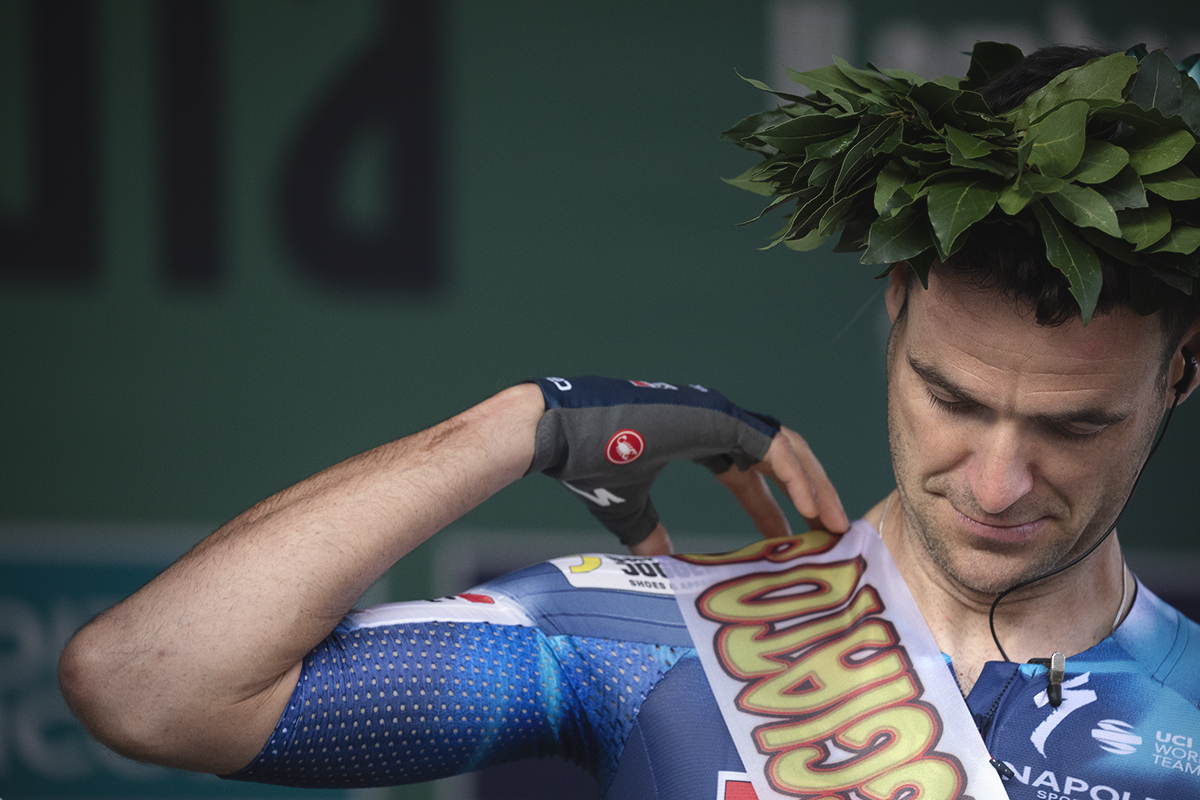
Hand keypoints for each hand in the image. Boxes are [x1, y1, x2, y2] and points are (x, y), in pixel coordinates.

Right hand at [526, 377, 847, 553]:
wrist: (561, 434)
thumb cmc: (585, 463)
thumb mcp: (627, 507)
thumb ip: (648, 532)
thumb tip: (660, 560)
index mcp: (696, 438)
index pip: (749, 472)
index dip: (771, 506)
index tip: (787, 540)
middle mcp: (713, 423)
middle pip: (779, 456)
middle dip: (807, 492)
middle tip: (828, 532)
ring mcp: (718, 415)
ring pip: (786, 447)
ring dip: (814, 484)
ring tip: (833, 523)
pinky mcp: (718, 417)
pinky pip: (774, 447)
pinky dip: (796, 476)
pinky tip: (811, 507)